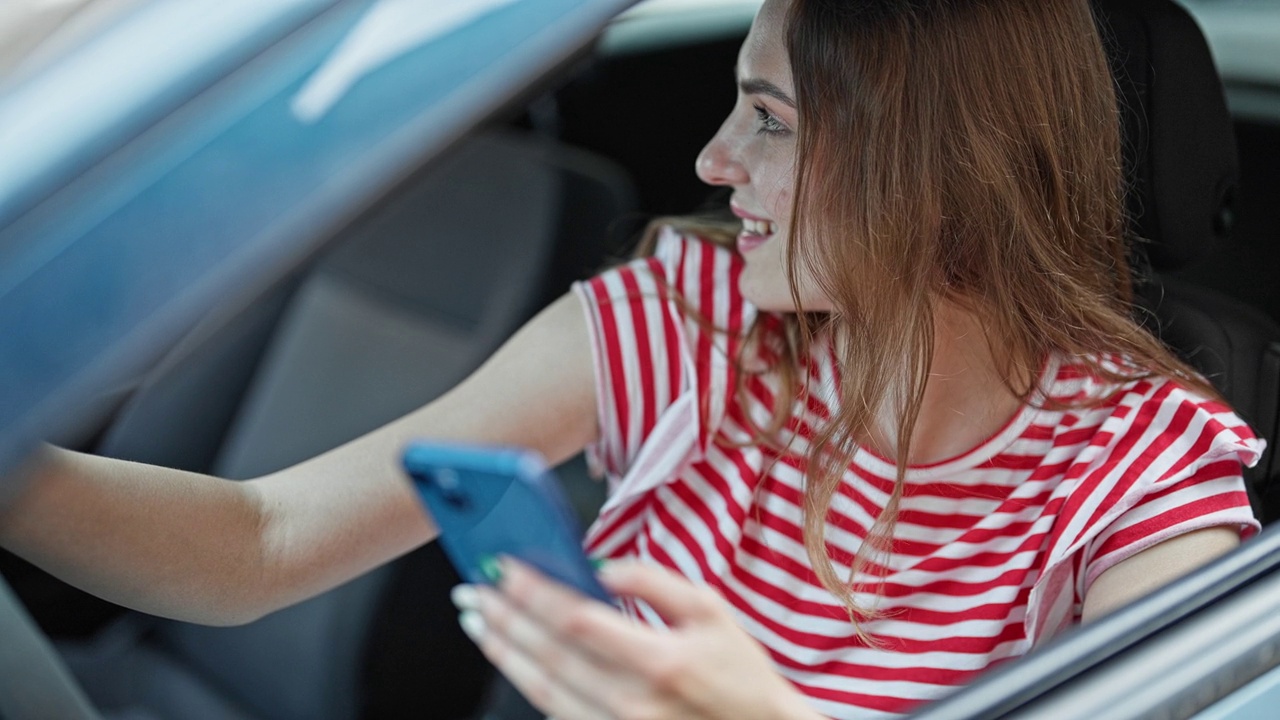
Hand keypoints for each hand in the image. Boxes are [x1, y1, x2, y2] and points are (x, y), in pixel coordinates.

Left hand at [451, 558, 822, 719]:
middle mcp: (634, 703)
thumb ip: (655, 581)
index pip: (578, 619)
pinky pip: (556, 712)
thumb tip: (599, 565)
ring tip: (477, 621)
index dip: (534, 590)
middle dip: (504, 617)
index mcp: (662, 662)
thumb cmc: (740, 675)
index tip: (503, 566)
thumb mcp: (713, 612)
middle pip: (549, 654)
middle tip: (472, 589)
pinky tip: (511, 657)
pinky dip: (526, 682)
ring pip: (542, 689)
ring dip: (503, 651)